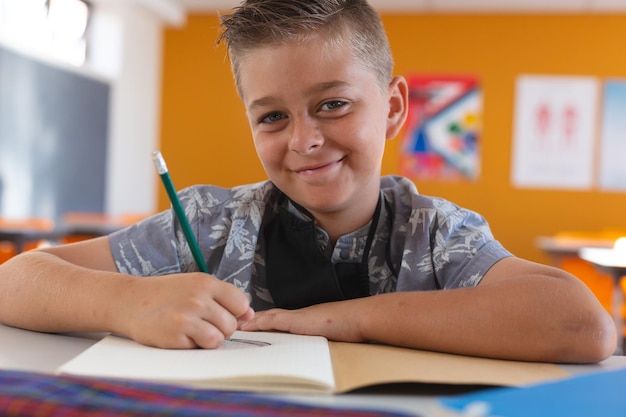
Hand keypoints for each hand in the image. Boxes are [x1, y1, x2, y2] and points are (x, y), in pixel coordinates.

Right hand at [114, 273, 253, 348]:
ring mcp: (186, 317)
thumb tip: (250, 315)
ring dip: (208, 340)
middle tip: (201, 323)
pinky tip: (177, 335)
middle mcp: (198, 298)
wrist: (128, 300)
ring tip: (192, 330)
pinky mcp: (174, 336)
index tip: (222, 315)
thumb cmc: (165, 294)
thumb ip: (222, 298)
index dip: (235, 314)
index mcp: (206, 283)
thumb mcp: (194, 285)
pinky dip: (190, 346)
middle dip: (220, 329)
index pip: (241, 304)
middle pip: (231, 325)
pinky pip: (198, 349)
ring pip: (218, 339)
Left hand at [239, 300, 366, 342]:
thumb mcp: (328, 336)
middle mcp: (297, 315)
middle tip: (234, 325)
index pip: (277, 320)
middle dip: (251, 321)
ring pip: (267, 317)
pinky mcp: (296, 319)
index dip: (262, 322)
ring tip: (233, 327)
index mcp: (303, 320)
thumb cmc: (348, 328)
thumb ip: (316, 340)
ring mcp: (296, 316)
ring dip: (250, 321)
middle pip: (268, 316)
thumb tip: (312, 354)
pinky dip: (258, 322)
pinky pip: (273, 320)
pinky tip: (247, 326)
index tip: (247, 327)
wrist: (357, 318)